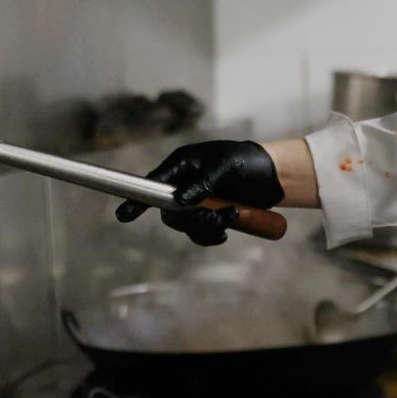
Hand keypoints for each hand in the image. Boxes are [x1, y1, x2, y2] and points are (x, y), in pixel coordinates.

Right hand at [114, 140, 284, 245]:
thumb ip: (203, 182)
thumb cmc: (247, 162)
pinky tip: (228, 230)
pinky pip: (200, 233)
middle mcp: (183, 184)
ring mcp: (195, 201)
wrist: (273, 176)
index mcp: (181, 165)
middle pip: (169, 212)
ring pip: (185, 225)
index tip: (123, 215)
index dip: (137, 199)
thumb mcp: (226, 166)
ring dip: (206, 227)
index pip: (153, 183)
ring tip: (232, 217)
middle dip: (192, 220)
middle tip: (217, 217)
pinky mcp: (208, 214)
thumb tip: (180, 201)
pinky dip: (212, 234)